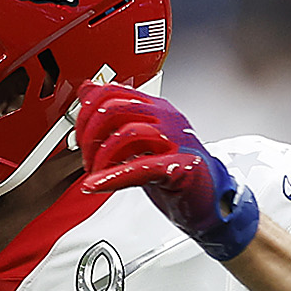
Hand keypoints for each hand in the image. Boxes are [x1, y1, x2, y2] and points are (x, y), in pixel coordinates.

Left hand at [74, 83, 260, 261]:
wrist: (210, 201)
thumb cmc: (177, 172)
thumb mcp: (141, 138)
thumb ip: (116, 116)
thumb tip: (88, 90)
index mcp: (156, 107)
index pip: (111, 91)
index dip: (86, 112)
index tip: (79, 135)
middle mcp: (165, 118)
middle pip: (113, 109)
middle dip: (88, 136)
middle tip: (86, 159)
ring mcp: (174, 141)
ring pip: (125, 135)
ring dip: (100, 158)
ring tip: (96, 176)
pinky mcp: (179, 168)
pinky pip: (140, 167)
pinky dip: (113, 177)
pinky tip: (98, 185)